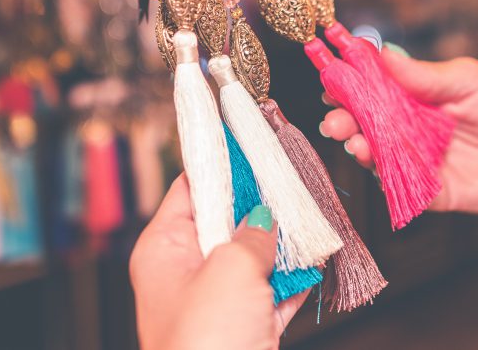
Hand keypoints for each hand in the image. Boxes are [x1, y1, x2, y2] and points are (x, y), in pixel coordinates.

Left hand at [130, 175, 308, 349]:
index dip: (220, 168)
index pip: (189, 191)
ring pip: (251, 258)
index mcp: (164, 250)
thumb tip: (266, 217)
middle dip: (258, 206)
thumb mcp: (232, 269)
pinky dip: (292, 278)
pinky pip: (270, 292)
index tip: (249, 148)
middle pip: (225, 223)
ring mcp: (215, 302)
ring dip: (280, 243)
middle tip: (289, 184)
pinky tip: (313, 262)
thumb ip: (253, 235)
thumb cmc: (204, 342)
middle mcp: (185, 274)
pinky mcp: (242, 327)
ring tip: (309, 220)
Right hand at [320, 50, 477, 216]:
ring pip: (372, 152)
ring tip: (353, 141)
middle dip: (342, 119)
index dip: (348, 82)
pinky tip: (374, 162)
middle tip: (333, 120)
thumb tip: (386, 55)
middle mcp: (402, 126)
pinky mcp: (419, 189)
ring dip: (357, 146)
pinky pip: (394, 184)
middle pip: (362, 121)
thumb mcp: (469, 81)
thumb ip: (427, 74)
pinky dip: (380, 175)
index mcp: (408, 95)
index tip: (331, 77)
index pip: (369, 86)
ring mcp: (408, 158)